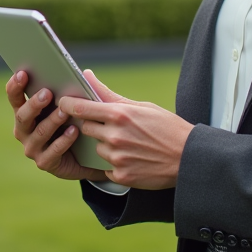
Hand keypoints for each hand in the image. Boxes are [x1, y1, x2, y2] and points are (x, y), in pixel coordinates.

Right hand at [6, 70, 108, 181]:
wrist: (85, 157)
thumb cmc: (74, 123)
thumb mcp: (72, 107)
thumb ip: (74, 92)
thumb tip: (87, 73)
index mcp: (25, 113)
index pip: (15, 98)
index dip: (16, 86)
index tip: (23, 73)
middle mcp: (24, 131)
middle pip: (23, 116)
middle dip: (34, 104)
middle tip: (47, 93)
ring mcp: (32, 148)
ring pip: (39, 133)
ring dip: (52, 121)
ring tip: (65, 112)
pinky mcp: (44, 163)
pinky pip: (53, 151)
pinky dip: (64, 140)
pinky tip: (74, 130)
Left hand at [58, 69, 193, 189]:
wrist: (189, 158)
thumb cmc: (167, 128)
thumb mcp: (141, 106)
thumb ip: (110, 94)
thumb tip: (87, 75)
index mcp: (119, 114)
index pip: (80, 107)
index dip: (67, 104)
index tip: (62, 102)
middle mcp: (115, 135)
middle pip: (85, 129)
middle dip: (94, 126)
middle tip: (111, 126)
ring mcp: (117, 157)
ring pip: (97, 148)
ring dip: (106, 146)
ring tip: (129, 144)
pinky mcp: (121, 175)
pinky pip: (106, 167)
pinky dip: (115, 163)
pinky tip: (133, 158)